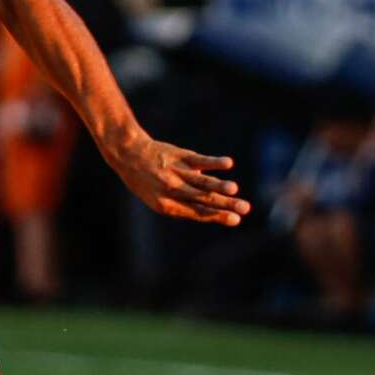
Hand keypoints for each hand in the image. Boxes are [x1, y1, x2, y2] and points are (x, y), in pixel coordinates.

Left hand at [103, 135, 251, 226]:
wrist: (129, 155)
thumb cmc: (146, 182)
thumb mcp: (157, 200)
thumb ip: (184, 204)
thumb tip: (212, 209)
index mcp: (167, 206)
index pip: (197, 212)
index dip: (217, 217)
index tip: (237, 220)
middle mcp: (172, 191)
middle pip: (203, 199)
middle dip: (225, 205)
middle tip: (246, 208)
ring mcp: (176, 173)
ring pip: (201, 181)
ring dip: (219, 186)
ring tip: (234, 190)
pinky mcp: (179, 157)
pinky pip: (199, 160)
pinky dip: (213, 162)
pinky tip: (228, 163)